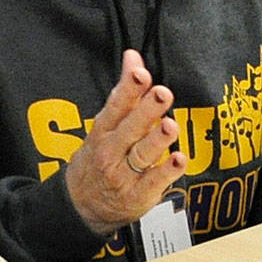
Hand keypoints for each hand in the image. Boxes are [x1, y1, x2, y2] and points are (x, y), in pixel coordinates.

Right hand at [61, 50, 186, 235]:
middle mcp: (111, 152)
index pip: (116, 107)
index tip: (141, 74)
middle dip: (146, 111)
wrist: (81, 205)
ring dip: (157, 140)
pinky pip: (154, 182)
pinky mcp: (138, 195)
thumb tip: (134, 57)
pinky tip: (179, 159)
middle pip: (130, 129)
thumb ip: (124, 92)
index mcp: (103, 131)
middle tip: (162, 94)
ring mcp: (124, 175)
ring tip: (170, 126)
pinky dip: (167, 172)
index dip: (128, 91)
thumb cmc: (99, 157)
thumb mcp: (105, 125)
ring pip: (142, 155)